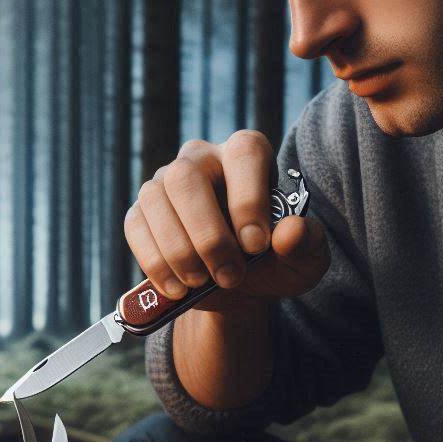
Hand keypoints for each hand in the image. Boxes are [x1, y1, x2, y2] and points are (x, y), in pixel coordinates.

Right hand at [124, 130, 329, 313]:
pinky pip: (136, 226)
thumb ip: (306, 244)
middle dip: (207, 234)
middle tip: (230, 275)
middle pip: (187, 177)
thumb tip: (290, 232)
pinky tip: (177, 287)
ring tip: (202, 283)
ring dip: (179, 250)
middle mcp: (202, 158)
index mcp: (247, 154)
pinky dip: (155, 261)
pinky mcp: (141, 213)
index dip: (248, 200)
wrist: (236, 287)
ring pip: (156, 200)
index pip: (244, 155)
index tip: (256, 246)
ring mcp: (165, 183)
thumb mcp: (302, 261)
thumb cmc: (273, 262)